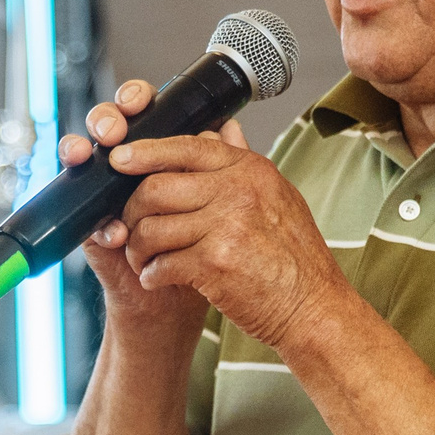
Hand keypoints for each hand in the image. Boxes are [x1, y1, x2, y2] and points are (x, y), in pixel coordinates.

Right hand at [62, 80, 210, 353]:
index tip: (139, 100)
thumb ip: (221, 164)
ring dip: (80, 152)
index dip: (134, 97)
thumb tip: (229, 125)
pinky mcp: (90, 230)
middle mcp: (126, 168)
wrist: (183, 298)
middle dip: (105, 118)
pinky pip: (82, 218)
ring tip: (90, 156)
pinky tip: (115, 233)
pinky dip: (101, 225)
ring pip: (80, 158)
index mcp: (157, 153)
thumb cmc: (204, 246)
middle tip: (114, 129)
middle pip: (106, 125)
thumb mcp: (220, 203)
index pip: (140, 110)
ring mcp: (104, 196)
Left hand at [96, 115, 349, 352]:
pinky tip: (157, 278)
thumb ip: (243, 165)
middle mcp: (237, 191)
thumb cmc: (295, 258)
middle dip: (132, 210)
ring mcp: (226, 226)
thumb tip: (224, 127)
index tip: (120, 159)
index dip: (145, 152)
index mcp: (250, 170)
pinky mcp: (214, 264)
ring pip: (152, 229)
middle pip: (155, 188)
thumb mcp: (277, 197)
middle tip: (131, 228)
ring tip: (144, 259)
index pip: (187, 147)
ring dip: (138, 248)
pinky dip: (151, 275)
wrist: (313, 308)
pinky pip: (161, 264)